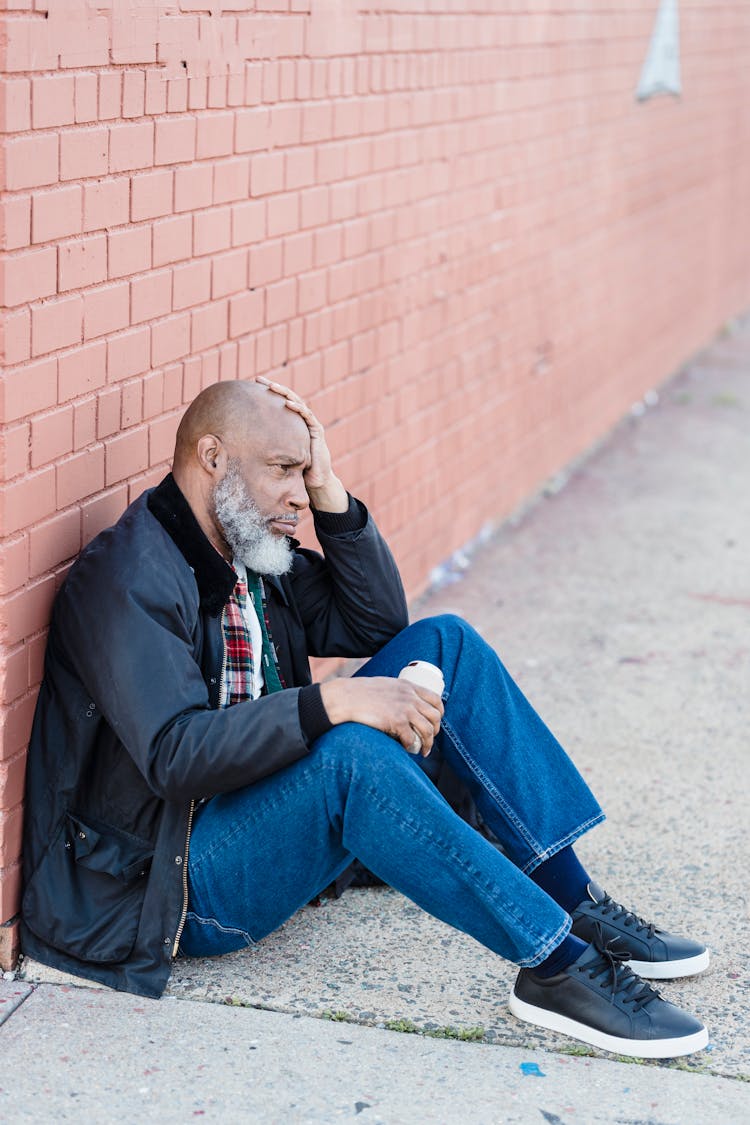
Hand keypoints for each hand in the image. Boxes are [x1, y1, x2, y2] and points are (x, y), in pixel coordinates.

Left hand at [255, 377, 347, 511]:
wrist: (314, 481)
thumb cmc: (295, 470)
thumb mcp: (276, 454)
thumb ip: (264, 447)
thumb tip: (238, 446)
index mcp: (291, 424)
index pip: (278, 404)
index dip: (266, 394)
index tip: (251, 386)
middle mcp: (301, 421)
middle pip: (286, 398)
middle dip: (273, 387)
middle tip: (258, 379)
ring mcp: (310, 424)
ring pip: (297, 403)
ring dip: (284, 393)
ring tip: (272, 386)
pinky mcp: (317, 431)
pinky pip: (307, 416)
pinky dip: (298, 408)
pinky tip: (287, 403)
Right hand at [319, 676, 443, 755]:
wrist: (346, 697)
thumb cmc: (361, 692)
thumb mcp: (385, 685)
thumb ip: (396, 693)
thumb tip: (401, 705)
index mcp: (408, 686)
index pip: (435, 699)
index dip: (440, 713)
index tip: (436, 722)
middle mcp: (410, 697)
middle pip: (435, 716)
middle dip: (436, 730)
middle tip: (429, 739)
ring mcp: (404, 709)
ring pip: (427, 729)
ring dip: (428, 743)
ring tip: (424, 750)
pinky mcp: (396, 721)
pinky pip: (411, 738)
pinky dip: (411, 746)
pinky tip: (408, 749)